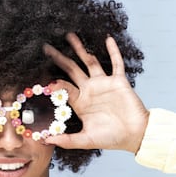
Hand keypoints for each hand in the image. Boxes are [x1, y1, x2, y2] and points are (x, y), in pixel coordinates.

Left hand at [43, 33, 148, 152]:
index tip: (42, 77)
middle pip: (71, 70)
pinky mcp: (118, 81)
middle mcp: (89, 90)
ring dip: (80, 49)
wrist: (134, 135)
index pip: (63, 87)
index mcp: (80, 101)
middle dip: (59, 58)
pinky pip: (116, 63)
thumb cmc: (110, 138)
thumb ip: (67, 140)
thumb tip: (46, 141)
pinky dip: (113, 51)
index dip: (54, 83)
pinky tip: (107, 39)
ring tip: (69, 36)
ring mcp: (103, 84)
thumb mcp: (86, 139)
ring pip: (89, 61)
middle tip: (46, 47)